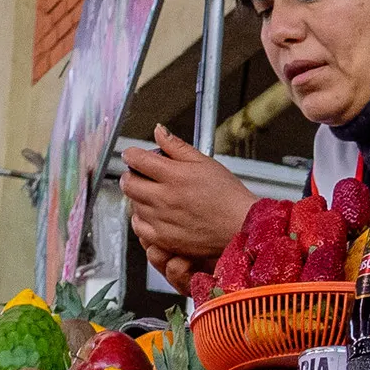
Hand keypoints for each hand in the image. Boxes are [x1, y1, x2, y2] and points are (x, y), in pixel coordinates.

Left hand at [120, 126, 255, 288]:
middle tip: (140, 175)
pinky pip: (139, 227)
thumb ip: (177, 146)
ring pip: (133, 204)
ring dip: (137, 197)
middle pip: (129, 183)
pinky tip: (151, 214)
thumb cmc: (227, 196)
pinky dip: (140, 219)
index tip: (133, 155)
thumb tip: (159, 131)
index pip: (137, 159)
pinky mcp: (164, 239)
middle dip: (131, 175)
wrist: (239, 226)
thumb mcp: (204, 162)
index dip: (131, 154)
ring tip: (152, 195)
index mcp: (174, 175)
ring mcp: (162, 220)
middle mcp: (164, 198)